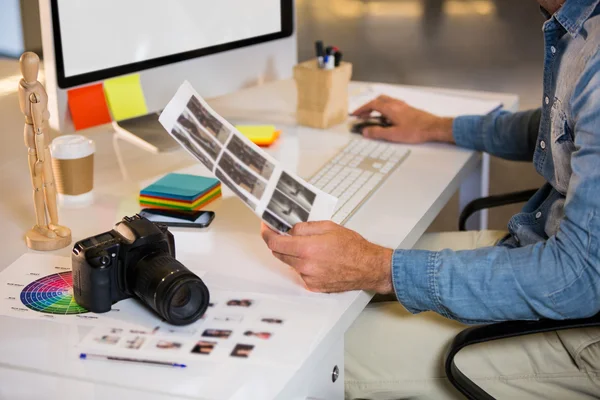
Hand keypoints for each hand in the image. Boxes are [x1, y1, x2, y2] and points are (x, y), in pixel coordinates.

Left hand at [261, 221, 393, 293]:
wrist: (368, 267)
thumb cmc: (353, 247)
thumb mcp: (328, 227)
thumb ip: (305, 227)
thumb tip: (290, 230)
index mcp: (307, 249)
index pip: (275, 243)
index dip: (267, 234)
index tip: (265, 229)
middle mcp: (305, 266)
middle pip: (279, 254)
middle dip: (280, 243)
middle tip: (285, 234)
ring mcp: (309, 278)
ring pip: (290, 263)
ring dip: (293, 254)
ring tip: (311, 247)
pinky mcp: (314, 286)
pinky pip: (301, 273)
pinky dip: (303, 264)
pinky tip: (318, 259)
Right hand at [351, 95, 453, 143]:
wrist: (434, 127)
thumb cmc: (416, 130)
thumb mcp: (393, 135)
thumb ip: (378, 133)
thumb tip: (366, 131)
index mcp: (390, 108)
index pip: (372, 104)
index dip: (362, 109)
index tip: (356, 114)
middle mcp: (396, 104)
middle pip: (379, 100)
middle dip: (369, 106)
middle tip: (363, 114)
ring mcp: (403, 106)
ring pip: (387, 101)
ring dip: (377, 107)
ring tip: (374, 116)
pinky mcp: (409, 110)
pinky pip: (393, 105)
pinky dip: (386, 109)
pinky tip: (388, 118)